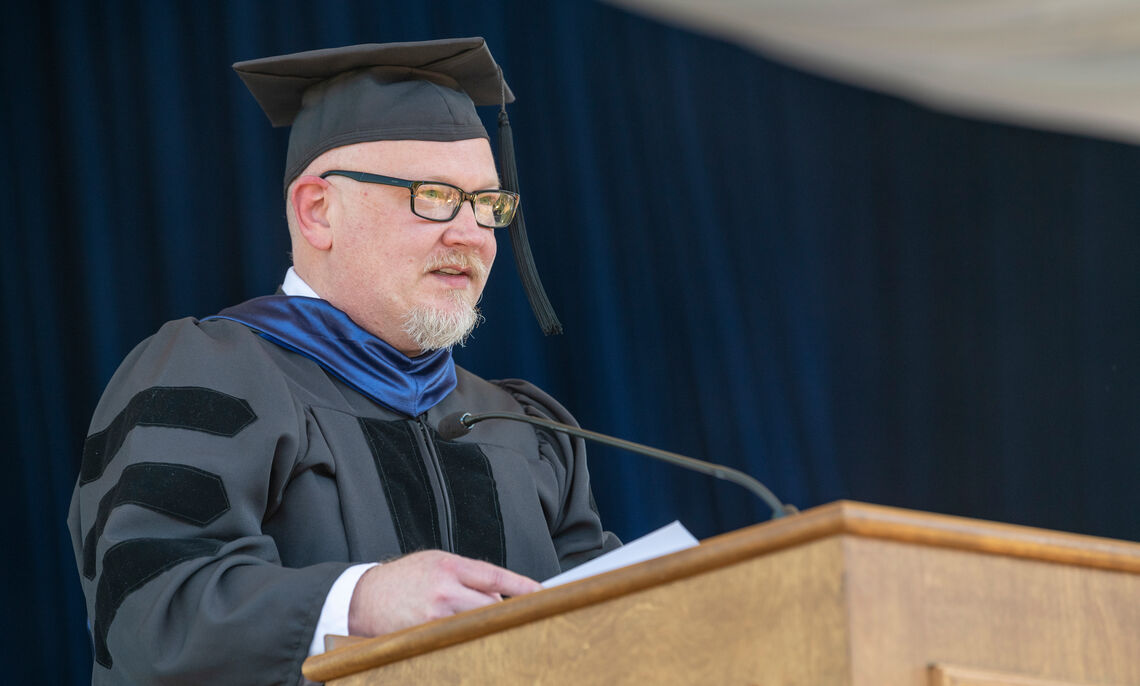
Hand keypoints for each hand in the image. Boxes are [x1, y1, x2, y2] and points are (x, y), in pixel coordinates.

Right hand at [347, 550, 542, 636]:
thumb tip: (499, 593)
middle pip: (492, 604)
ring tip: (474, 622)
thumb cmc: (402, 578)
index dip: (523, 585)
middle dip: (501, 609)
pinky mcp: (426, 636)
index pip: (496, 575)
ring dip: (483, 625)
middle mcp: (444, 589)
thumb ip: (467, 574)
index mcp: (449, 565)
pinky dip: (465, 638)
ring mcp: (435, 615)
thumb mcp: (434, 562)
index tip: (542, 592)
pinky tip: (461, 635)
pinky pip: (458, 639)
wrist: (362, 597)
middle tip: (507, 614)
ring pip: (477, 624)